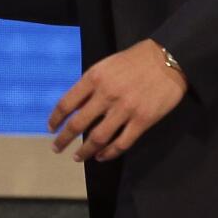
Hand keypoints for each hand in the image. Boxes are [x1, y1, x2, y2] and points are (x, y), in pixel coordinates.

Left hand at [48, 39, 187, 162]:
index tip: (51, 128)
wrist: (167, 59)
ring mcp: (125, 109)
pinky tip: (101, 156)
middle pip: (78, 124)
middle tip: (56, 148)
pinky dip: (109, 153)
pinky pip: (122, 143)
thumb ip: (90, 85)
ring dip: (85, 151)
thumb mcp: (105, 65)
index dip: (55, 118)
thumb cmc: (134, 60)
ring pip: (98, 138)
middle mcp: (106, 94)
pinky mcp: (142, 121)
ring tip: (77, 158)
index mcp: (94, 77)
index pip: (67, 103)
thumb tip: (76, 106)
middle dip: (64, 139)